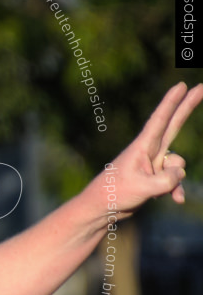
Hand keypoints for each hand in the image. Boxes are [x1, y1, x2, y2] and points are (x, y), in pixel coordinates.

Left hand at [98, 82, 202, 219]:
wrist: (102, 209)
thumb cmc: (115, 194)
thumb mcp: (144, 187)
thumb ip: (168, 179)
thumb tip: (180, 172)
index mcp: (141, 147)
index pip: (159, 121)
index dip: (171, 103)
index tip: (180, 85)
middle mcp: (149, 151)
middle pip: (173, 125)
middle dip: (187, 107)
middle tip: (201, 87)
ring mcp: (153, 164)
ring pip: (178, 165)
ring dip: (173, 181)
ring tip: (151, 190)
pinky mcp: (155, 177)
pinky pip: (175, 180)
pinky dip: (176, 189)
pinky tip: (175, 200)